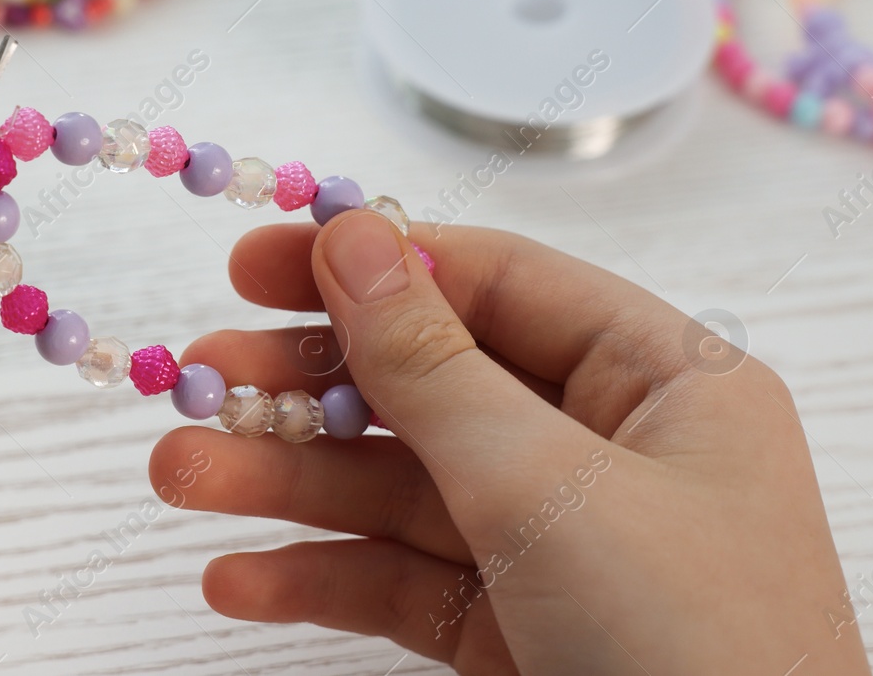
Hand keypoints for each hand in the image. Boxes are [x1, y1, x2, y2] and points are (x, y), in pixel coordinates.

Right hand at [151, 211, 870, 673]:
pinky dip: (321, 580)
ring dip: (287, 485)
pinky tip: (240, 579)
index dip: (371, 265)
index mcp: (663, 383)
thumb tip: (353, 237)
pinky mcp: (517, 632)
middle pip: (428, 387)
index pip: (495, 285)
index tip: (252, 264)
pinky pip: (403, 582)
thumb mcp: (545, 487)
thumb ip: (431, 364)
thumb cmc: (692, 650)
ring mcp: (560, 548)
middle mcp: (611, 453)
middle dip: (306, 388)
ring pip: (399, 490)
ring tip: (180, 476)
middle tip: (196, 379)